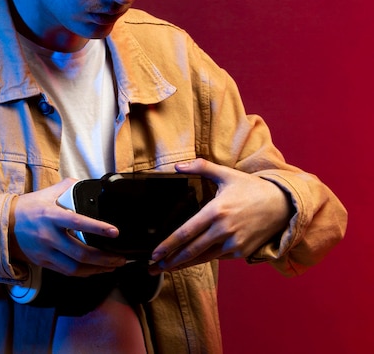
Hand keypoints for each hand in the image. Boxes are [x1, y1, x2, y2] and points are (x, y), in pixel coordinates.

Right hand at [10, 178, 126, 276]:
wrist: (5, 225)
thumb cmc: (27, 208)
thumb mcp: (45, 193)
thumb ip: (66, 187)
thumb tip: (85, 183)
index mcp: (51, 215)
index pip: (78, 222)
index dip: (98, 228)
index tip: (114, 232)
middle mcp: (48, 236)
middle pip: (80, 252)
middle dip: (104, 258)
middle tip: (120, 257)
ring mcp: (46, 252)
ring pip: (75, 267)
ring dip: (97, 269)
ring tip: (112, 266)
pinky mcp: (44, 263)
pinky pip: (67, 272)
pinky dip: (84, 273)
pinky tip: (95, 270)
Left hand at [149, 159, 292, 273]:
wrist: (282, 206)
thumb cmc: (251, 188)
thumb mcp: (226, 173)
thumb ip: (201, 167)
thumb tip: (176, 166)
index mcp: (216, 211)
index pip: (186, 232)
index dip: (168, 245)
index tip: (154, 253)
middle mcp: (223, 230)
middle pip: (191, 250)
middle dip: (170, 260)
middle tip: (152, 268)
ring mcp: (233, 243)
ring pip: (203, 257)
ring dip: (183, 264)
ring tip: (166, 269)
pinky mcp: (241, 252)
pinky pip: (217, 257)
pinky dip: (202, 259)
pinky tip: (189, 261)